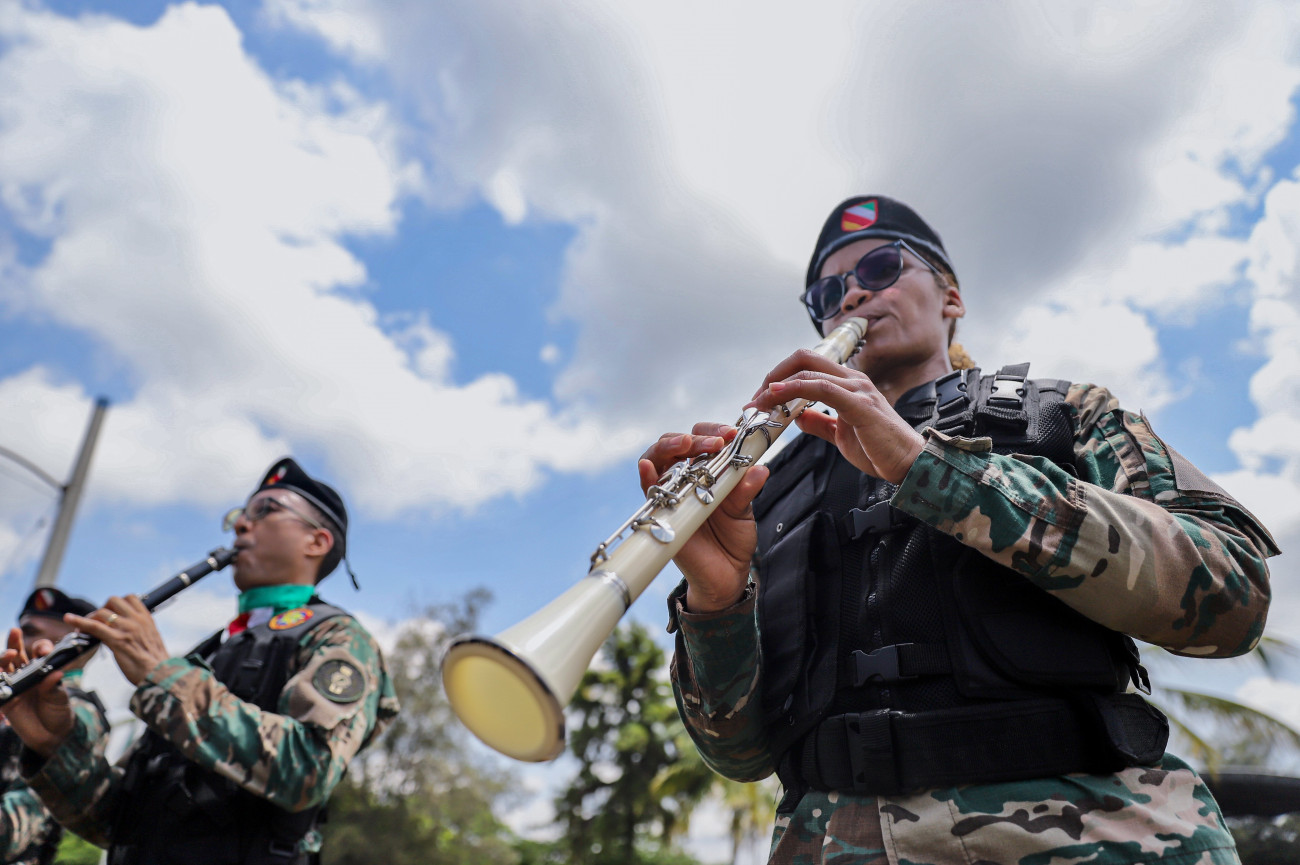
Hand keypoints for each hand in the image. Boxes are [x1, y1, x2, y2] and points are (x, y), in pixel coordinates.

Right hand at [0, 628, 74, 756]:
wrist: (52, 734)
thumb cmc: (58, 710)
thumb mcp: (59, 697)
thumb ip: (54, 687)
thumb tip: (55, 674)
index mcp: (41, 669)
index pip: (37, 652)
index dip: (40, 647)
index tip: (45, 650)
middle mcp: (25, 674)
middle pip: (16, 655)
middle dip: (15, 642)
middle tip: (16, 632)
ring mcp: (13, 686)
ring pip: (3, 668)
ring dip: (3, 658)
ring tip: (11, 653)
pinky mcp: (4, 700)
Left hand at [67, 596, 169, 685]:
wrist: (161, 675)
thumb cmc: (156, 663)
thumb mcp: (151, 640)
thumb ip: (139, 632)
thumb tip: (125, 632)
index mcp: (147, 619)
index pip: (130, 598)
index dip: (117, 603)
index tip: (111, 613)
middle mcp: (137, 620)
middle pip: (114, 600)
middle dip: (102, 608)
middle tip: (98, 622)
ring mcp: (126, 629)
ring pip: (102, 612)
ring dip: (91, 618)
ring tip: (84, 629)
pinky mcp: (116, 640)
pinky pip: (94, 626)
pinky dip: (79, 621)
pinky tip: (68, 619)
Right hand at [638, 425, 767, 612]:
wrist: (726, 575)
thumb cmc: (732, 539)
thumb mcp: (744, 511)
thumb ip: (746, 490)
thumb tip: (759, 469)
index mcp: (706, 470)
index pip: (702, 439)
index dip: (714, 432)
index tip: (732, 434)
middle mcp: (684, 477)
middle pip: (676, 444)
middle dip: (695, 437)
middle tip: (716, 442)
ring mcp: (670, 493)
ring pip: (656, 459)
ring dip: (669, 447)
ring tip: (684, 444)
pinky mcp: (660, 513)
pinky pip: (647, 491)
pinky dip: (646, 476)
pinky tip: (649, 467)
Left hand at [748, 348, 925, 483]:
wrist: (909, 465)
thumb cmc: (879, 450)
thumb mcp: (840, 434)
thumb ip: (819, 422)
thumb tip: (796, 416)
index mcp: (847, 383)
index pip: (807, 364)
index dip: (778, 376)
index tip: (760, 399)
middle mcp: (852, 379)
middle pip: (804, 358)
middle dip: (773, 374)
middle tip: (755, 399)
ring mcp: (858, 389)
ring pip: (809, 371)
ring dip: (777, 385)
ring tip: (759, 403)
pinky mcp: (861, 405)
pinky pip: (823, 388)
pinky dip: (796, 389)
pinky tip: (779, 397)